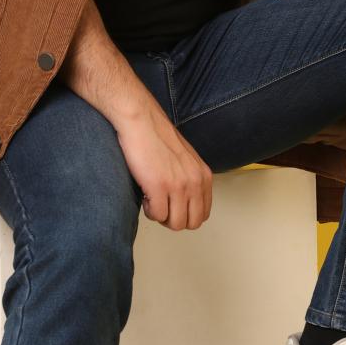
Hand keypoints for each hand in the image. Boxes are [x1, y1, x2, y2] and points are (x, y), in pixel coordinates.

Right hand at [115, 98, 213, 229]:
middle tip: (161, 206)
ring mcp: (178, 185)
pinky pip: (157, 215)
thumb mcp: (187, 160)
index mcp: (204, 176)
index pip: (203, 213)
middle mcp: (195, 182)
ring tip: (152, 199)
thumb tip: (185, 203)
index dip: (185, 215)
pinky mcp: (159, 186)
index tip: (172, 205)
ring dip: (160, 216)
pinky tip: (145, 194)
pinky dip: (149, 210)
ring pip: (175, 223)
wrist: (141, 121)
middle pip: (192, 223)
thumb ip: (191, 180)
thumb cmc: (158, 137)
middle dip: (174, 220)